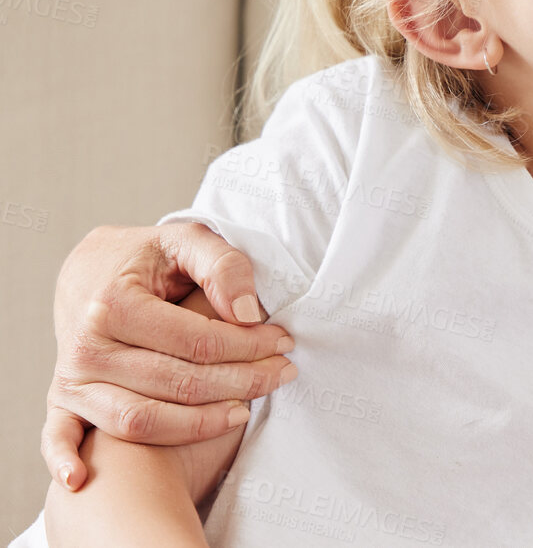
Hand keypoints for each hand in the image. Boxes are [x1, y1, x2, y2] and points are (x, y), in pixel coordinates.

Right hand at [42, 223, 296, 490]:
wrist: (87, 270)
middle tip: (283, 375)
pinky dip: (66, 459)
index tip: (284, 344)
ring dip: (200, 423)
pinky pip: (61, 437)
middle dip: (241, 383)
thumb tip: (248, 311)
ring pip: (141, 419)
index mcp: (114, 305)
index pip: (198, 341)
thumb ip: (222, 266)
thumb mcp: (186, 241)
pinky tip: (82, 478)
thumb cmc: (146, 257)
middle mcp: (87, 347)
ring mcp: (72, 379)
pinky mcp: (62, 400)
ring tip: (246, 411)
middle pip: (178, 383)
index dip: (249, 346)